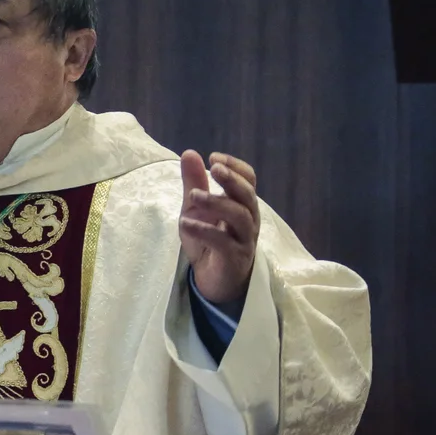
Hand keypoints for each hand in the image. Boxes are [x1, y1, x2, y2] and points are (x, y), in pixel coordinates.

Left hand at [179, 150, 259, 304]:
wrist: (213, 281)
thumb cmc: (208, 242)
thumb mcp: (196, 209)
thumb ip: (194, 183)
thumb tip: (190, 153)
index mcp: (242, 204)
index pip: (249, 180)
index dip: (235, 167)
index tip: (214, 157)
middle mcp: (249, 220)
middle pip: (248, 196)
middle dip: (232, 180)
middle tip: (214, 168)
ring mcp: (244, 240)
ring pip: (240, 217)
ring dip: (217, 203)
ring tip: (193, 196)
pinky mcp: (234, 258)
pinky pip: (223, 242)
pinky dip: (204, 231)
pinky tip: (185, 224)